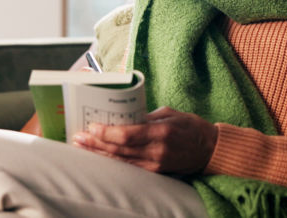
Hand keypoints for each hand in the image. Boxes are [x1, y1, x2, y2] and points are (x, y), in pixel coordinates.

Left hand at [71, 106, 217, 174]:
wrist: (208, 149)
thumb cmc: (189, 126)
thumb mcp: (168, 113)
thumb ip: (145, 117)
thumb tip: (123, 116)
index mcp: (161, 132)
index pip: (127, 135)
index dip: (107, 133)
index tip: (91, 127)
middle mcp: (156, 151)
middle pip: (119, 149)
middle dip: (96, 143)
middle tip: (78, 137)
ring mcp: (155, 164)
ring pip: (121, 160)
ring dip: (99, 153)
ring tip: (82, 146)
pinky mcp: (155, 172)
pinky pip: (129, 166)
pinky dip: (112, 160)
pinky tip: (100, 155)